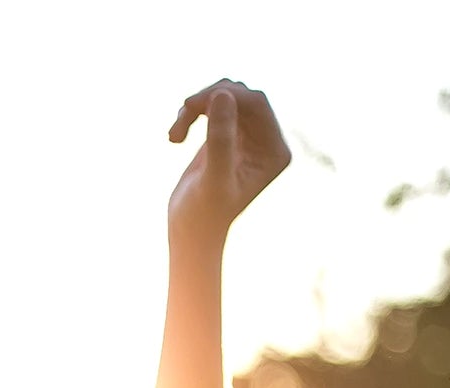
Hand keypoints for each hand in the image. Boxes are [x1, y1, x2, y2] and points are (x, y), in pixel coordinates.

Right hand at [167, 79, 289, 240]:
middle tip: (182, 113)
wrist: (190, 232)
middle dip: (208, 99)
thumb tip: (222, 94)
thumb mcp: (212, 177)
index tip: (190, 105)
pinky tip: (175, 138)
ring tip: (174, 135)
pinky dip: (191, 113)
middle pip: (242, 95)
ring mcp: (249, 137)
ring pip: (225, 96)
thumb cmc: (203, 213)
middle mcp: (267, 142)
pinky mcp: (229, 135)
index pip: (257, 103)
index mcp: (275, 151)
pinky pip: (213, 105)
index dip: (225, 95)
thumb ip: (220, 138)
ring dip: (196, 107)